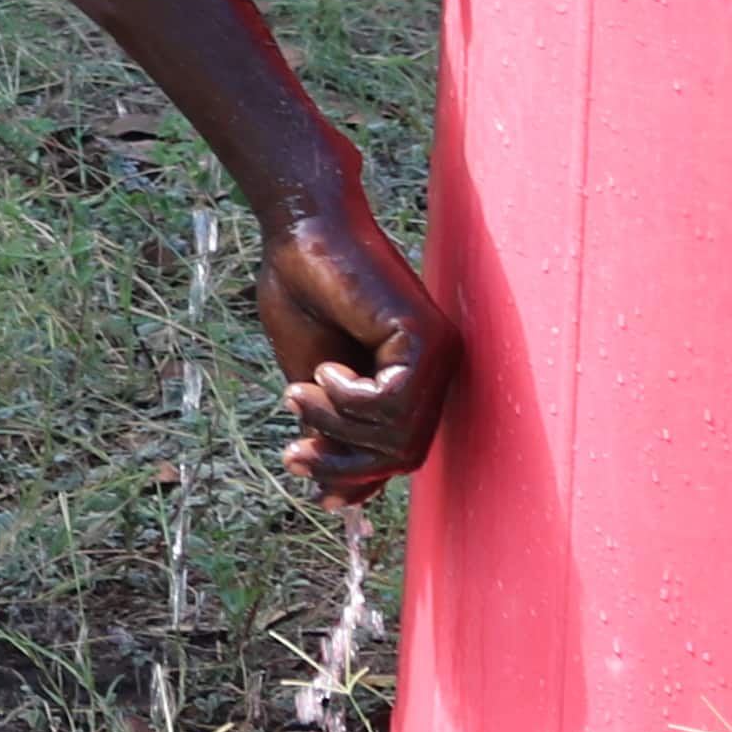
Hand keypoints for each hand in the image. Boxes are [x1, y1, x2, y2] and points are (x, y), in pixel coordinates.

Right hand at [253, 141, 455, 501]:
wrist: (298, 233)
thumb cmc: (304, 295)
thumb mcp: (315, 383)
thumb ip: (333, 432)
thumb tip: (333, 498)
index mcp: (414, 379)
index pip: (399, 454)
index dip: (354, 479)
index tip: (307, 481)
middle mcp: (439, 370)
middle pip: (403, 457)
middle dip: (342, 464)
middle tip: (292, 454)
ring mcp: (439, 354)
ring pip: (397, 437)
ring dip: (335, 425)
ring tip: (302, 389)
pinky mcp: (427, 338)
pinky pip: (392, 405)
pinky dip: (348, 399)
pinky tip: (329, 367)